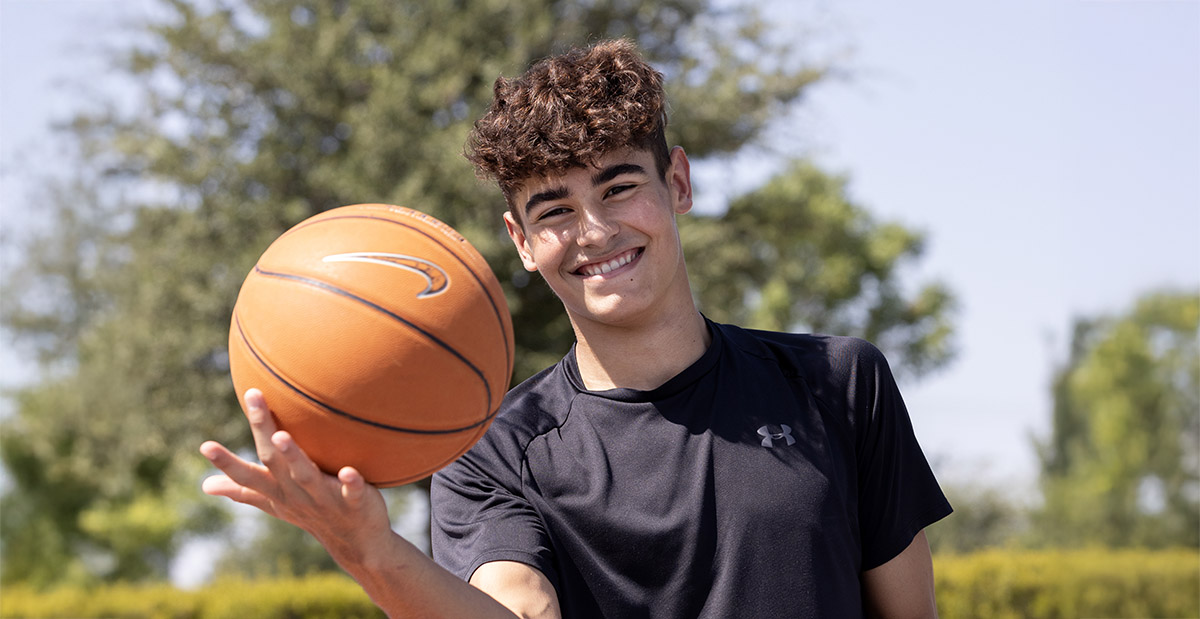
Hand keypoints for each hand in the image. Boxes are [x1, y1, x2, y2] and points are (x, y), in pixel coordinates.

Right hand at [200, 388, 391, 563]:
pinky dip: (351, 482)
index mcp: (278, 491)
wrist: (355, 544)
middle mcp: (298, 493)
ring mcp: (325, 498)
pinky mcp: (355, 501)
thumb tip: (205, 486)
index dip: (226, 463)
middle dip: (263, 429)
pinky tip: (349, 471)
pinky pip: (352, 491)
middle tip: (253, 395)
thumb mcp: (275, 504)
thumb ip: (244, 491)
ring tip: (281, 435)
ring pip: (307, 475)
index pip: (247, 476)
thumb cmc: (311, 515)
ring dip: (294, 457)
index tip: (205, 445)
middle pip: (275, 461)